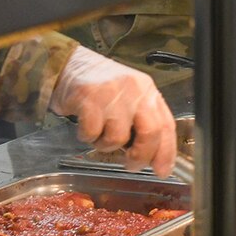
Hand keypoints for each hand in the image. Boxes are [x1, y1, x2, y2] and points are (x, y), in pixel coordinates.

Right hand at [49, 47, 175, 175]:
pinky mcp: (90, 98)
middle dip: (141, 156)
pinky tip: (85, 126)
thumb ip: (141, 122)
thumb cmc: (100, 87)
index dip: (166, 152)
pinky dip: (87, 136)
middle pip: (150, 132)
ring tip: (99, 134)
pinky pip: (93, 132)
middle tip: (131, 165)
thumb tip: (151, 156)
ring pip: (118, 137)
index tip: (162, 170)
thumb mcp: (129, 98)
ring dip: (106, 145)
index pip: (166, 125)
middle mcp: (135, 90)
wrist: (69, 65)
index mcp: (148, 91)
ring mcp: (113, 94)